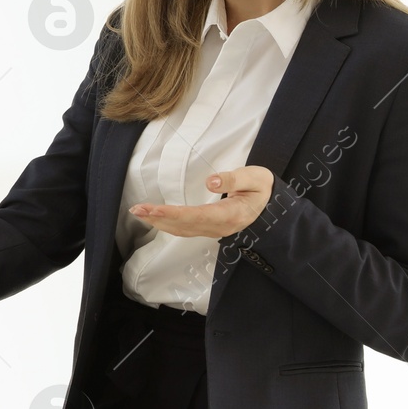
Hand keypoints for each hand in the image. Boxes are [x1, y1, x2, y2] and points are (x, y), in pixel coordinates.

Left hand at [128, 165, 274, 238]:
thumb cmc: (262, 189)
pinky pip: (184, 230)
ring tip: (139, 213)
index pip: (197, 216)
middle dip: (158, 218)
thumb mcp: (256, 178)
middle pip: (184, 226)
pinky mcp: (207, 228)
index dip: (174, 214)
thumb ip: (235, 179)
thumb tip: (211, 182)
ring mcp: (212, 230)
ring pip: (181, 230)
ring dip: (158, 222)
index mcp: (230, 215)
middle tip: (136, 209)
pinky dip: (166, 224)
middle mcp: (219, 227)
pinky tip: (154, 218)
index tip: (154, 209)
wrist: (270, 205)